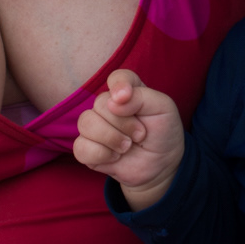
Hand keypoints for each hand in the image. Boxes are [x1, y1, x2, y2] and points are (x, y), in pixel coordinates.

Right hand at [73, 67, 185, 207]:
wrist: (160, 165)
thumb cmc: (162, 133)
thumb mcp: (164, 109)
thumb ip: (142, 97)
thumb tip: (114, 102)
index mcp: (128, 91)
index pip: (117, 78)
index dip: (118, 85)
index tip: (124, 97)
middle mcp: (107, 106)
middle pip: (100, 104)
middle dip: (123, 123)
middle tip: (140, 134)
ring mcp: (95, 126)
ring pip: (86, 123)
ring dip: (111, 138)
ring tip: (127, 146)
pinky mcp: (86, 148)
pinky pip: (80, 147)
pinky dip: (101, 154)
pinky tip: (115, 157)